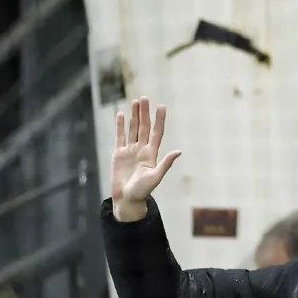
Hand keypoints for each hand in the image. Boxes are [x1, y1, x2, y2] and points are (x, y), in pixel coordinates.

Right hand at [110, 97, 181, 220]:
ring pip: (132, 129)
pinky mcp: (118, 154)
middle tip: (145, 98)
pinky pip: (120, 136)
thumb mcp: (156, 177)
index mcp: (152, 154)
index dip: (159, 120)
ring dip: (134, 116)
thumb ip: (166, 163)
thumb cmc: (143, 191)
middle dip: (144, 113)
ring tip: (136, 101)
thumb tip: (179, 151)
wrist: (127, 199)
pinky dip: (121, 125)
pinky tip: (122, 114)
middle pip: (143, 127)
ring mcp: (130, 151)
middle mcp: (142, 149)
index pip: (156, 132)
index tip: (161, 107)